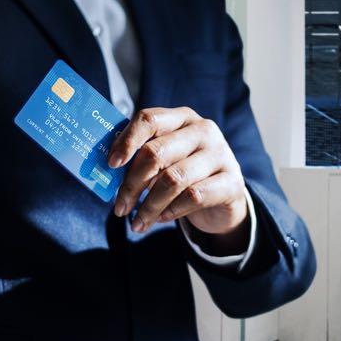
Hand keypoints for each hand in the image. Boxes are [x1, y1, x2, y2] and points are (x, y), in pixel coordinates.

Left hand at [109, 107, 248, 247]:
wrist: (225, 197)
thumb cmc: (186, 174)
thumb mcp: (166, 159)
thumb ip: (141, 157)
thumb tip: (109, 172)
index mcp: (181, 118)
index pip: (149, 119)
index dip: (127, 141)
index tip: (111, 164)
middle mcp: (203, 130)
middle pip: (157, 153)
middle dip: (132, 184)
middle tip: (119, 207)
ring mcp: (220, 154)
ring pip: (173, 179)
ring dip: (149, 205)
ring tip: (137, 223)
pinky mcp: (232, 182)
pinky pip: (193, 197)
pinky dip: (170, 211)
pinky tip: (160, 219)